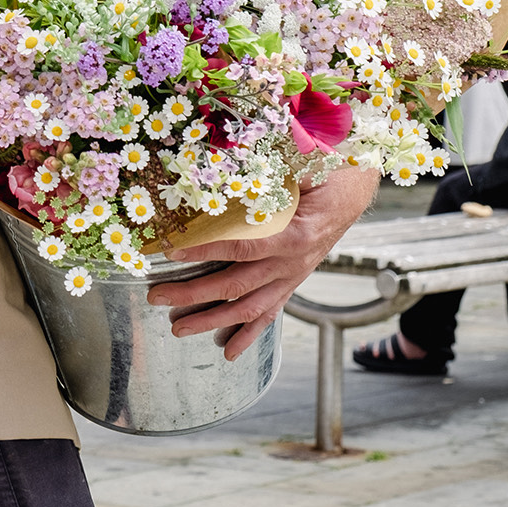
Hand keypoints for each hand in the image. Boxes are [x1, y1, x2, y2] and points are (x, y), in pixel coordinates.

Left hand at [145, 164, 378, 361]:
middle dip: (193, 294)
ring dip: (211, 319)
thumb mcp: (302, 166)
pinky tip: (227, 351)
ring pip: (248, 307)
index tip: (171, 251)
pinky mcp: (291, 283)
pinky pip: (268, 314)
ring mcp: (291, 277)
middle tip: (157, 296)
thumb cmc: (323, 176)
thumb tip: (231, 155)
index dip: (205, 250)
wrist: (350, 194)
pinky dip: (248, 334)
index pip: (242, 247)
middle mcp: (291, 264)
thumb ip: (272, 169)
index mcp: (293, 236)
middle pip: (236, 284)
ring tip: (178, 329)